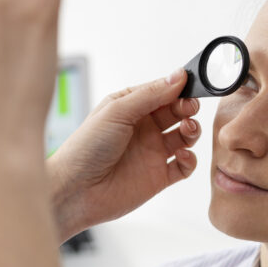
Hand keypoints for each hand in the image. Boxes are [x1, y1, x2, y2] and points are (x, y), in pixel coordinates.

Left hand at [48, 69, 201, 238]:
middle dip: (187, 108)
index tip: (191, 86)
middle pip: (177, 112)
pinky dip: (189, 160)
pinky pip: (184, 166)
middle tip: (189, 108)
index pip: (162, 92)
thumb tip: (178, 76)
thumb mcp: (117, 111)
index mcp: (130, 107)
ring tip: (187, 129)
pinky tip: (181, 155)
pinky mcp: (158, 177)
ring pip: (185, 137)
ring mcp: (152, 152)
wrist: (75, 190)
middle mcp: (143, 128)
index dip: (178, 88)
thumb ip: (150, 94)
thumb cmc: (86, 147)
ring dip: (192, 130)